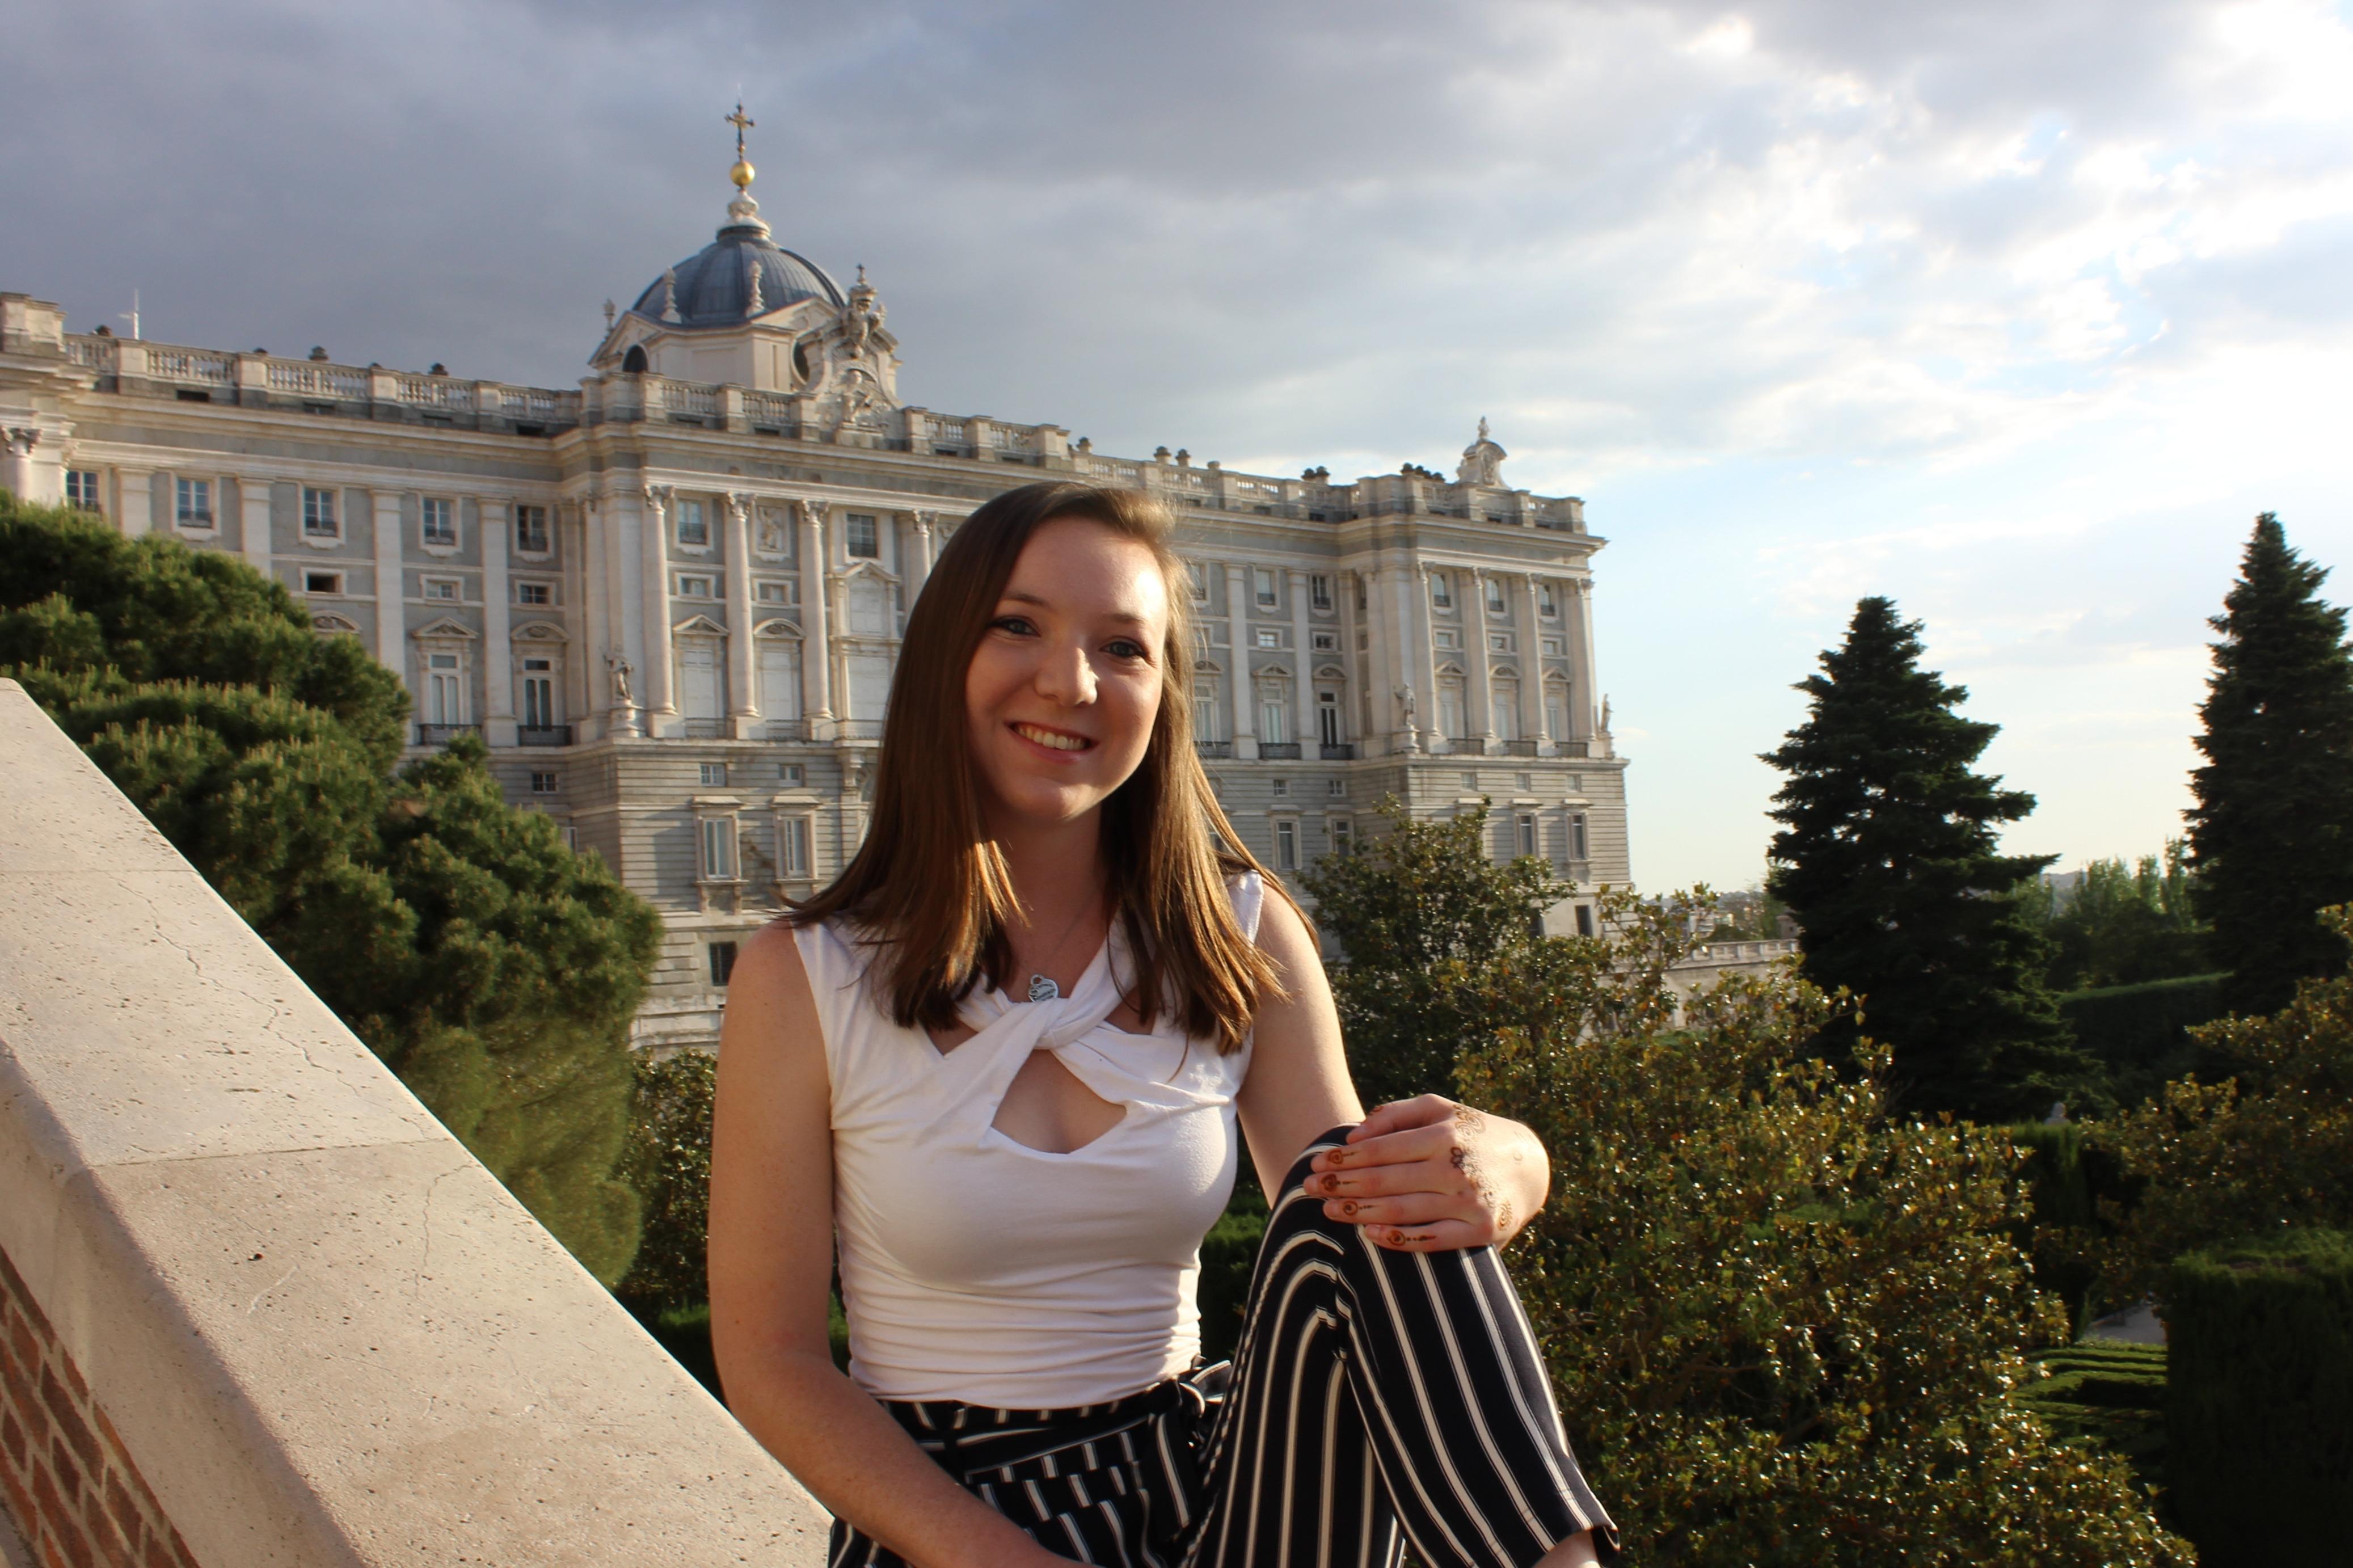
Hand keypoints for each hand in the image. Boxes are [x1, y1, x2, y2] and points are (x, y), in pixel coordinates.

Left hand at [1304, 1095, 1546, 1251]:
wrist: (1530, 1166)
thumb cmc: (1471, 1133)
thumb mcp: (1441, 1109)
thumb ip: (1397, 1114)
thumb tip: (1356, 1134)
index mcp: (1445, 1134)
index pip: (1382, 1149)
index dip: (1345, 1159)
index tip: (1317, 1163)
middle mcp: (1457, 1168)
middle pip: (1386, 1181)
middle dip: (1342, 1186)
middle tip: (1309, 1189)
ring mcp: (1470, 1202)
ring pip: (1403, 1211)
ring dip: (1359, 1213)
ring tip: (1329, 1211)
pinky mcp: (1481, 1232)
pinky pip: (1432, 1239)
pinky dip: (1398, 1238)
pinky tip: (1370, 1234)